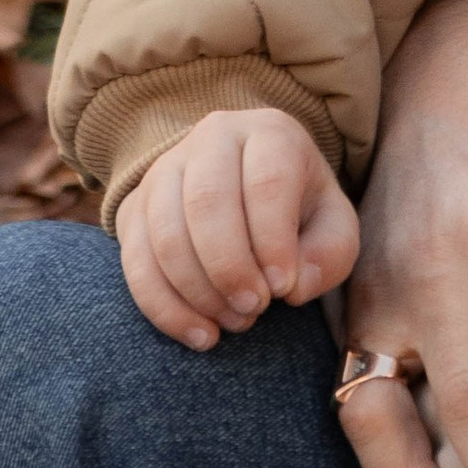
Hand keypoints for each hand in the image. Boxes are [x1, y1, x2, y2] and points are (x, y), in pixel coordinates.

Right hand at [115, 104, 359, 348]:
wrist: (250, 198)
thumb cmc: (300, 214)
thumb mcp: (333, 229)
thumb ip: (328, 255)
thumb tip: (292, 288)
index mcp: (269, 132)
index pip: (266, 182)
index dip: (272, 242)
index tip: (283, 289)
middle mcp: (211, 139)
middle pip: (207, 203)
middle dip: (230, 268)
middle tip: (255, 309)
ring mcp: (164, 170)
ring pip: (166, 234)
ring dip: (199, 292)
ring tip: (236, 322)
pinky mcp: (134, 208)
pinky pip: (136, 263)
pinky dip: (166, 308)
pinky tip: (201, 334)